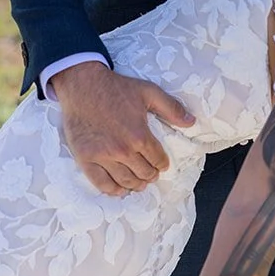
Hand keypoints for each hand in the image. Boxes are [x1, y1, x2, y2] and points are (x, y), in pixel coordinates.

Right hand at [50, 62, 193, 196]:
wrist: (82, 85)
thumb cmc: (116, 87)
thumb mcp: (148, 92)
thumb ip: (172, 108)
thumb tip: (191, 122)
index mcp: (139, 135)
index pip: (158, 160)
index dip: (162, 164)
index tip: (161, 165)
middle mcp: (122, 150)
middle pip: (143, 173)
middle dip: (151, 175)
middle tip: (151, 174)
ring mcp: (103, 156)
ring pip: (125, 181)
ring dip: (136, 185)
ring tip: (139, 183)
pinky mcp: (85, 158)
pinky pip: (101, 183)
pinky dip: (112, 190)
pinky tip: (119, 189)